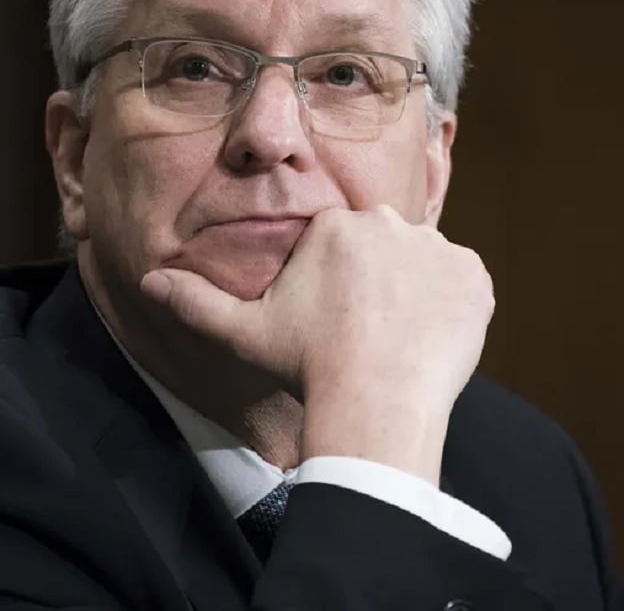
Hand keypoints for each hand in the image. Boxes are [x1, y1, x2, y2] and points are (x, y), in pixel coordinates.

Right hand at [138, 205, 494, 483]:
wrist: (375, 401)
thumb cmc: (307, 365)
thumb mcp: (244, 333)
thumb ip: (197, 301)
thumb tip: (149, 280)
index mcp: (334, 225)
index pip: (339, 246)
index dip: (335, 287)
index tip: (333, 322)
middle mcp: (388, 222)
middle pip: (383, 250)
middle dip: (375, 284)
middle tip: (365, 333)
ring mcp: (437, 247)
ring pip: (423, 266)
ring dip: (414, 294)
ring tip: (397, 340)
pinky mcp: (474, 276)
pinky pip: (463, 284)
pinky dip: (451, 307)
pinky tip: (427, 339)